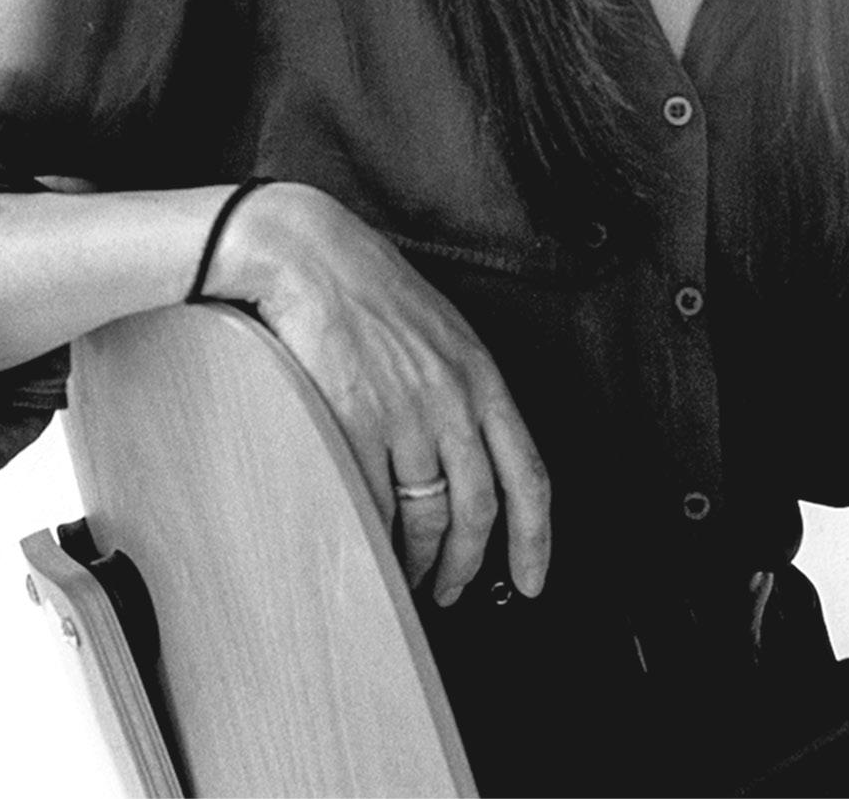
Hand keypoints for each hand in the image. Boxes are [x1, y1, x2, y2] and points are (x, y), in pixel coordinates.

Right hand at [206, 180, 551, 606]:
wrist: (311, 256)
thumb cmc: (372, 289)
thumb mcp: (443, 331)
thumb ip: (465, 389)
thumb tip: (474, 454)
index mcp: (482, 375)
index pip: (529, 473)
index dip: (537, 538)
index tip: (532, 579)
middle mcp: (452, 399)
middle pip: (479, 510)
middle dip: (470, 565)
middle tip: (455, 591)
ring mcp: (405, 413)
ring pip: (426, 518)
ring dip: (422, 563)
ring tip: (412, 578)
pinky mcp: (355, 422)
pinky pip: (374, 505)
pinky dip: (377, 541)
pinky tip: (372, 551)